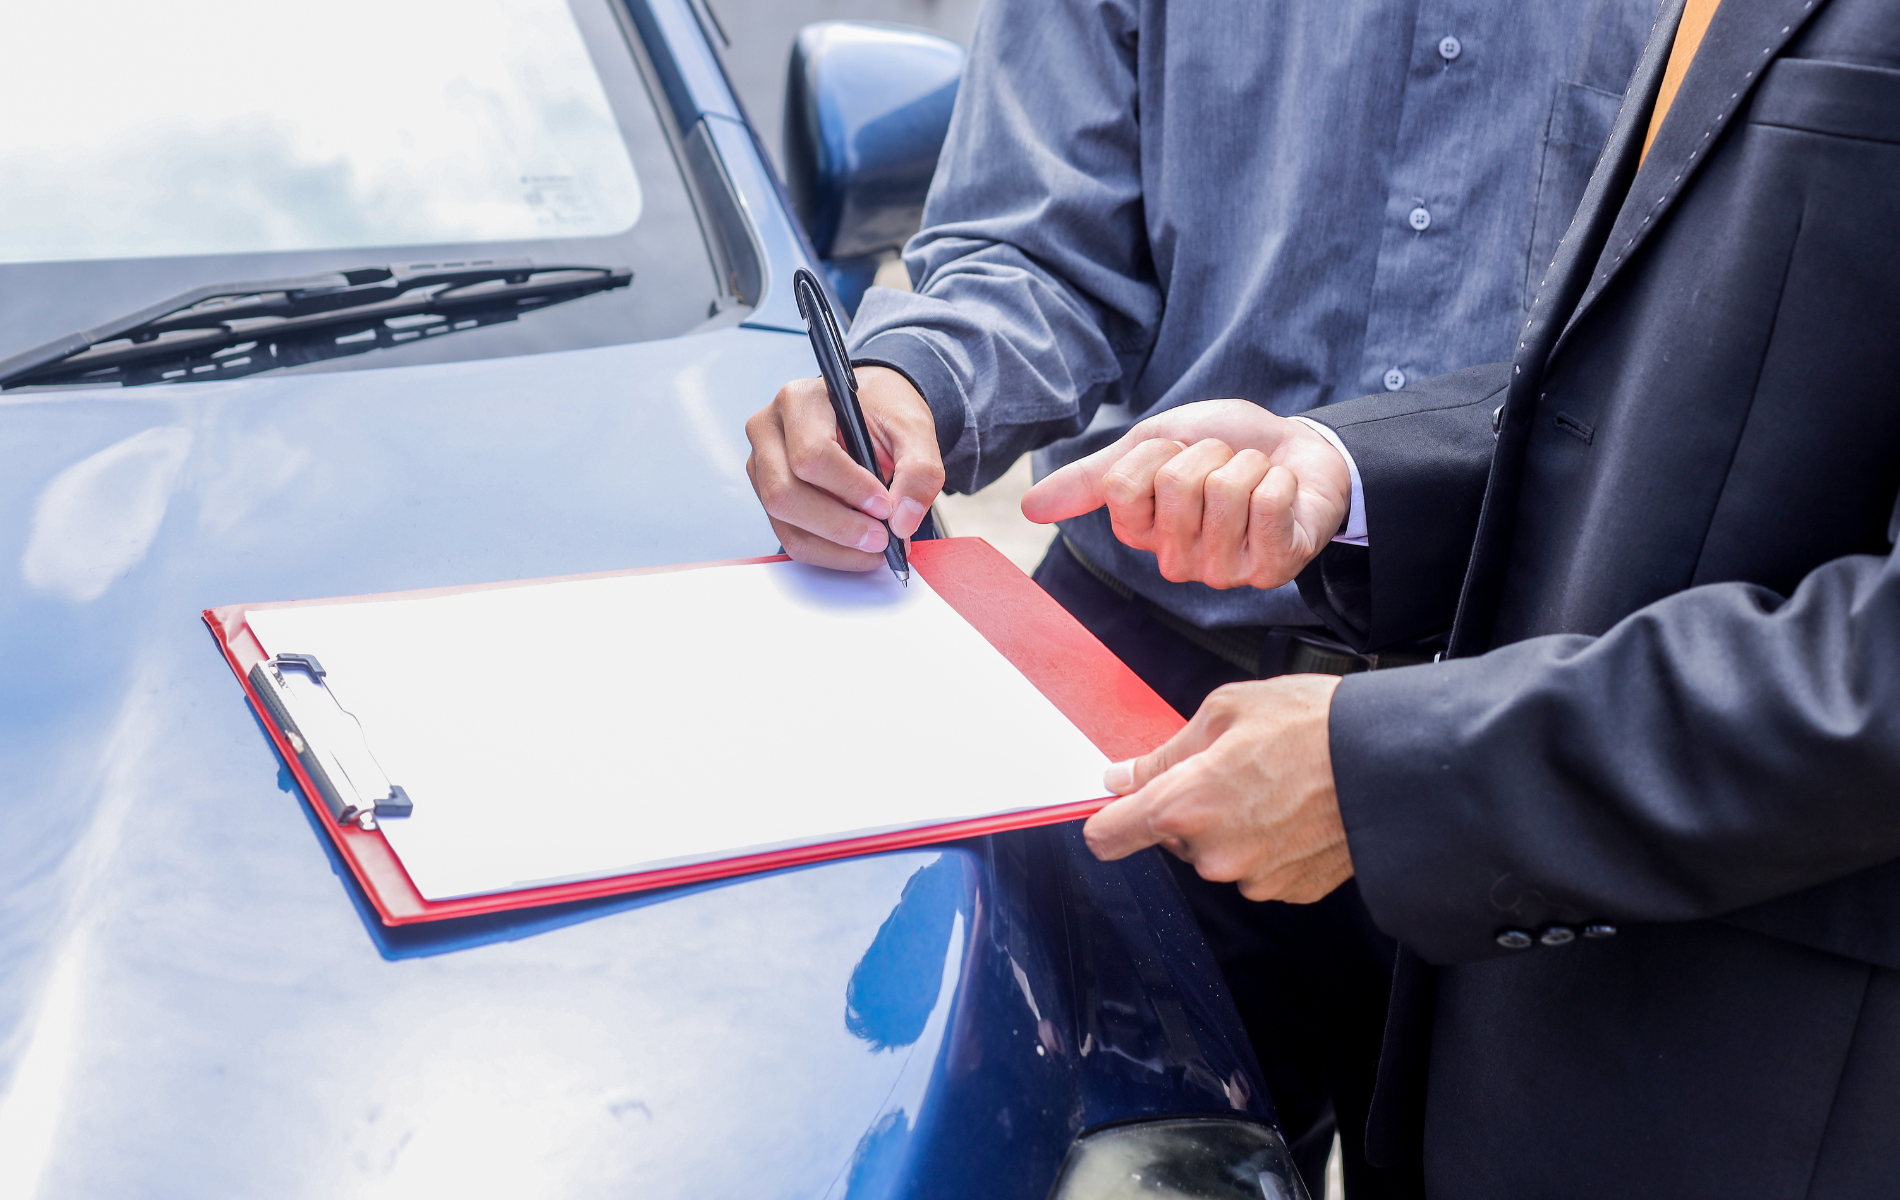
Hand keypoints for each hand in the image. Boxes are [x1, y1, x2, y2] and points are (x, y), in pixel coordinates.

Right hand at [745, 366, 944, 570]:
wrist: (869, 411)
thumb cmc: (882, 411)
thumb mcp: (913, 428)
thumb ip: (918, 470)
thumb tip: (903, 520)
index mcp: (800, 401)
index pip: (811, 454)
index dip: (850, 488)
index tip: (885, 506)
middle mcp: (769, 431)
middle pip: (785, 493)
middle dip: (839, 526)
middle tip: (882, 538)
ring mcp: (762, 465)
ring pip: (784, 522)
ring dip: (835, 546)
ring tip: (876, 546)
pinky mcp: (768, 495)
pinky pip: (790, 536)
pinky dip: (828, 551)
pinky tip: (859, 549)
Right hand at [1020, 399, 1350, 588]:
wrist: (1298, 449)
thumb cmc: (1223, 448)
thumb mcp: (1149, 447)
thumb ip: (1092, 478)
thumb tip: (1027, 508)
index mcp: (1140, 533)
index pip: (1123, 485)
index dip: (1156, 452)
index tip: (1178, 455)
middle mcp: (1176, 561)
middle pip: (1176, 485)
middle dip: (1208, 454)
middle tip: (1224, 465)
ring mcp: (1225, 570)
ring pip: (1225, 492)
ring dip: (1247, 464)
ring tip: (1254, 476)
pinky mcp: (1273, 568)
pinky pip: (1267, 503)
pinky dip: (1279, 479)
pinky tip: (1282, 494)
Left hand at [1084, 675, 1350, 902]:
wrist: (1390, 761)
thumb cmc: (1312, 725)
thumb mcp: (1224, 711)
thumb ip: (1163, 753)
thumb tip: (1123, 776)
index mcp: (1184, 805)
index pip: (1109, 835)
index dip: (1107, 820)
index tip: (1113, 812)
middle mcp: (1212, 854)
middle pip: (1172, 837)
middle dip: (1189, 808)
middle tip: (1232, 769)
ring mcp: (1253, 879)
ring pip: (1217, 853)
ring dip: (1231, 827)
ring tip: (1273, 785)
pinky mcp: (1289, 891)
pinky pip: (1258, 867)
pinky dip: (1267, 843)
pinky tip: (1294, 811)